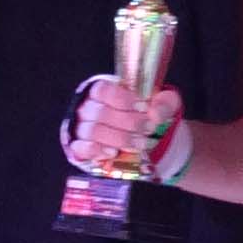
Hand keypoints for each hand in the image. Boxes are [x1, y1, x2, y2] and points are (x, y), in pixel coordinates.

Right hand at [67, 73, 181, 174]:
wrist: (136, 132)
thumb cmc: (143, 112)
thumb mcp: (158, 102)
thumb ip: (163, 102)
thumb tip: (155, 113)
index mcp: (101, 90)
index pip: (103, 90)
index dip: (123, 99)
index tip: (143, 108)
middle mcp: (88, 107)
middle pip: (100, 113)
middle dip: (128, 122)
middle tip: (148, 128)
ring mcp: (81, 127)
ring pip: (93, 131)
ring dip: (119, 138)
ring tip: (138, 143)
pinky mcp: (80, 146)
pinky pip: (82, 148)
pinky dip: (98, 150)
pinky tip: (114, 152)